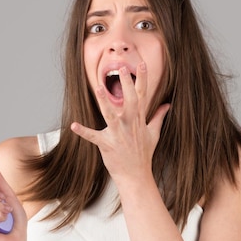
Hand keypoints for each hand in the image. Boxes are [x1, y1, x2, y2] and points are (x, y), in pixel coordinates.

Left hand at [71, 62, 169, 186]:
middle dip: (126, 84)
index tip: (142, 64)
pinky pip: (93, 137)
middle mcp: (130, 124)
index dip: (142, 79)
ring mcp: (118, 134)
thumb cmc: (143, 154)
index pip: (142, 95)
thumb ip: (159, 117)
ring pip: (111, 115)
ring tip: (99, 89)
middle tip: (122, 68)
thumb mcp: (154, 134)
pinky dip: (83, 131)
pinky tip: (74, 125)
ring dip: (105, 102)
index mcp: (139, 120)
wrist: (136, 175)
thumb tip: (167, 105)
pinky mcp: (107, 145)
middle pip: (129, 101)